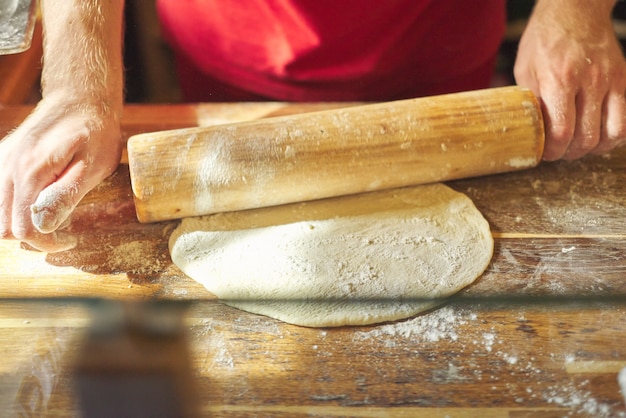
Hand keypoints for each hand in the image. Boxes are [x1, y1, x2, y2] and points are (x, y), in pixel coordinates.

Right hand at [0, 95, 121, 251]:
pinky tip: (38, 199)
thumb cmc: (94, 133)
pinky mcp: (2, 158)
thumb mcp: (92, 167)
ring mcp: (0, 161)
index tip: (71, 239)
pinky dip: (14, 206)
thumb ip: (65, 196)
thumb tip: (42, 226)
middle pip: (2, 227)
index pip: (23, 230)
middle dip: (33, 236)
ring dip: (20, 222)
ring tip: (51, 213)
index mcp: (29, 172)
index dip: (47, 243)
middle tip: (63, 228)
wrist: (80, 98)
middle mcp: (6, 168)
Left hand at [514, 0, 625, 159]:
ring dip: (594, 149)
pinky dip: (614, 136)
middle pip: (586, 138)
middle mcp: (589, 80)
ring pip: (611, 134)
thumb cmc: (544, 39)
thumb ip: (531, 101)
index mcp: (559, 79)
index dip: (553, 151)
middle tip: (560, 152)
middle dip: (570, 153)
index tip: (546, 153)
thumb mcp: (525, 70)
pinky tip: (598, 135)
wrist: (575, 9)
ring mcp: (610, 80)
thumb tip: (531, 132)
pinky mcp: (624, 79)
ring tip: (579, 146)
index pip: (562, 131)